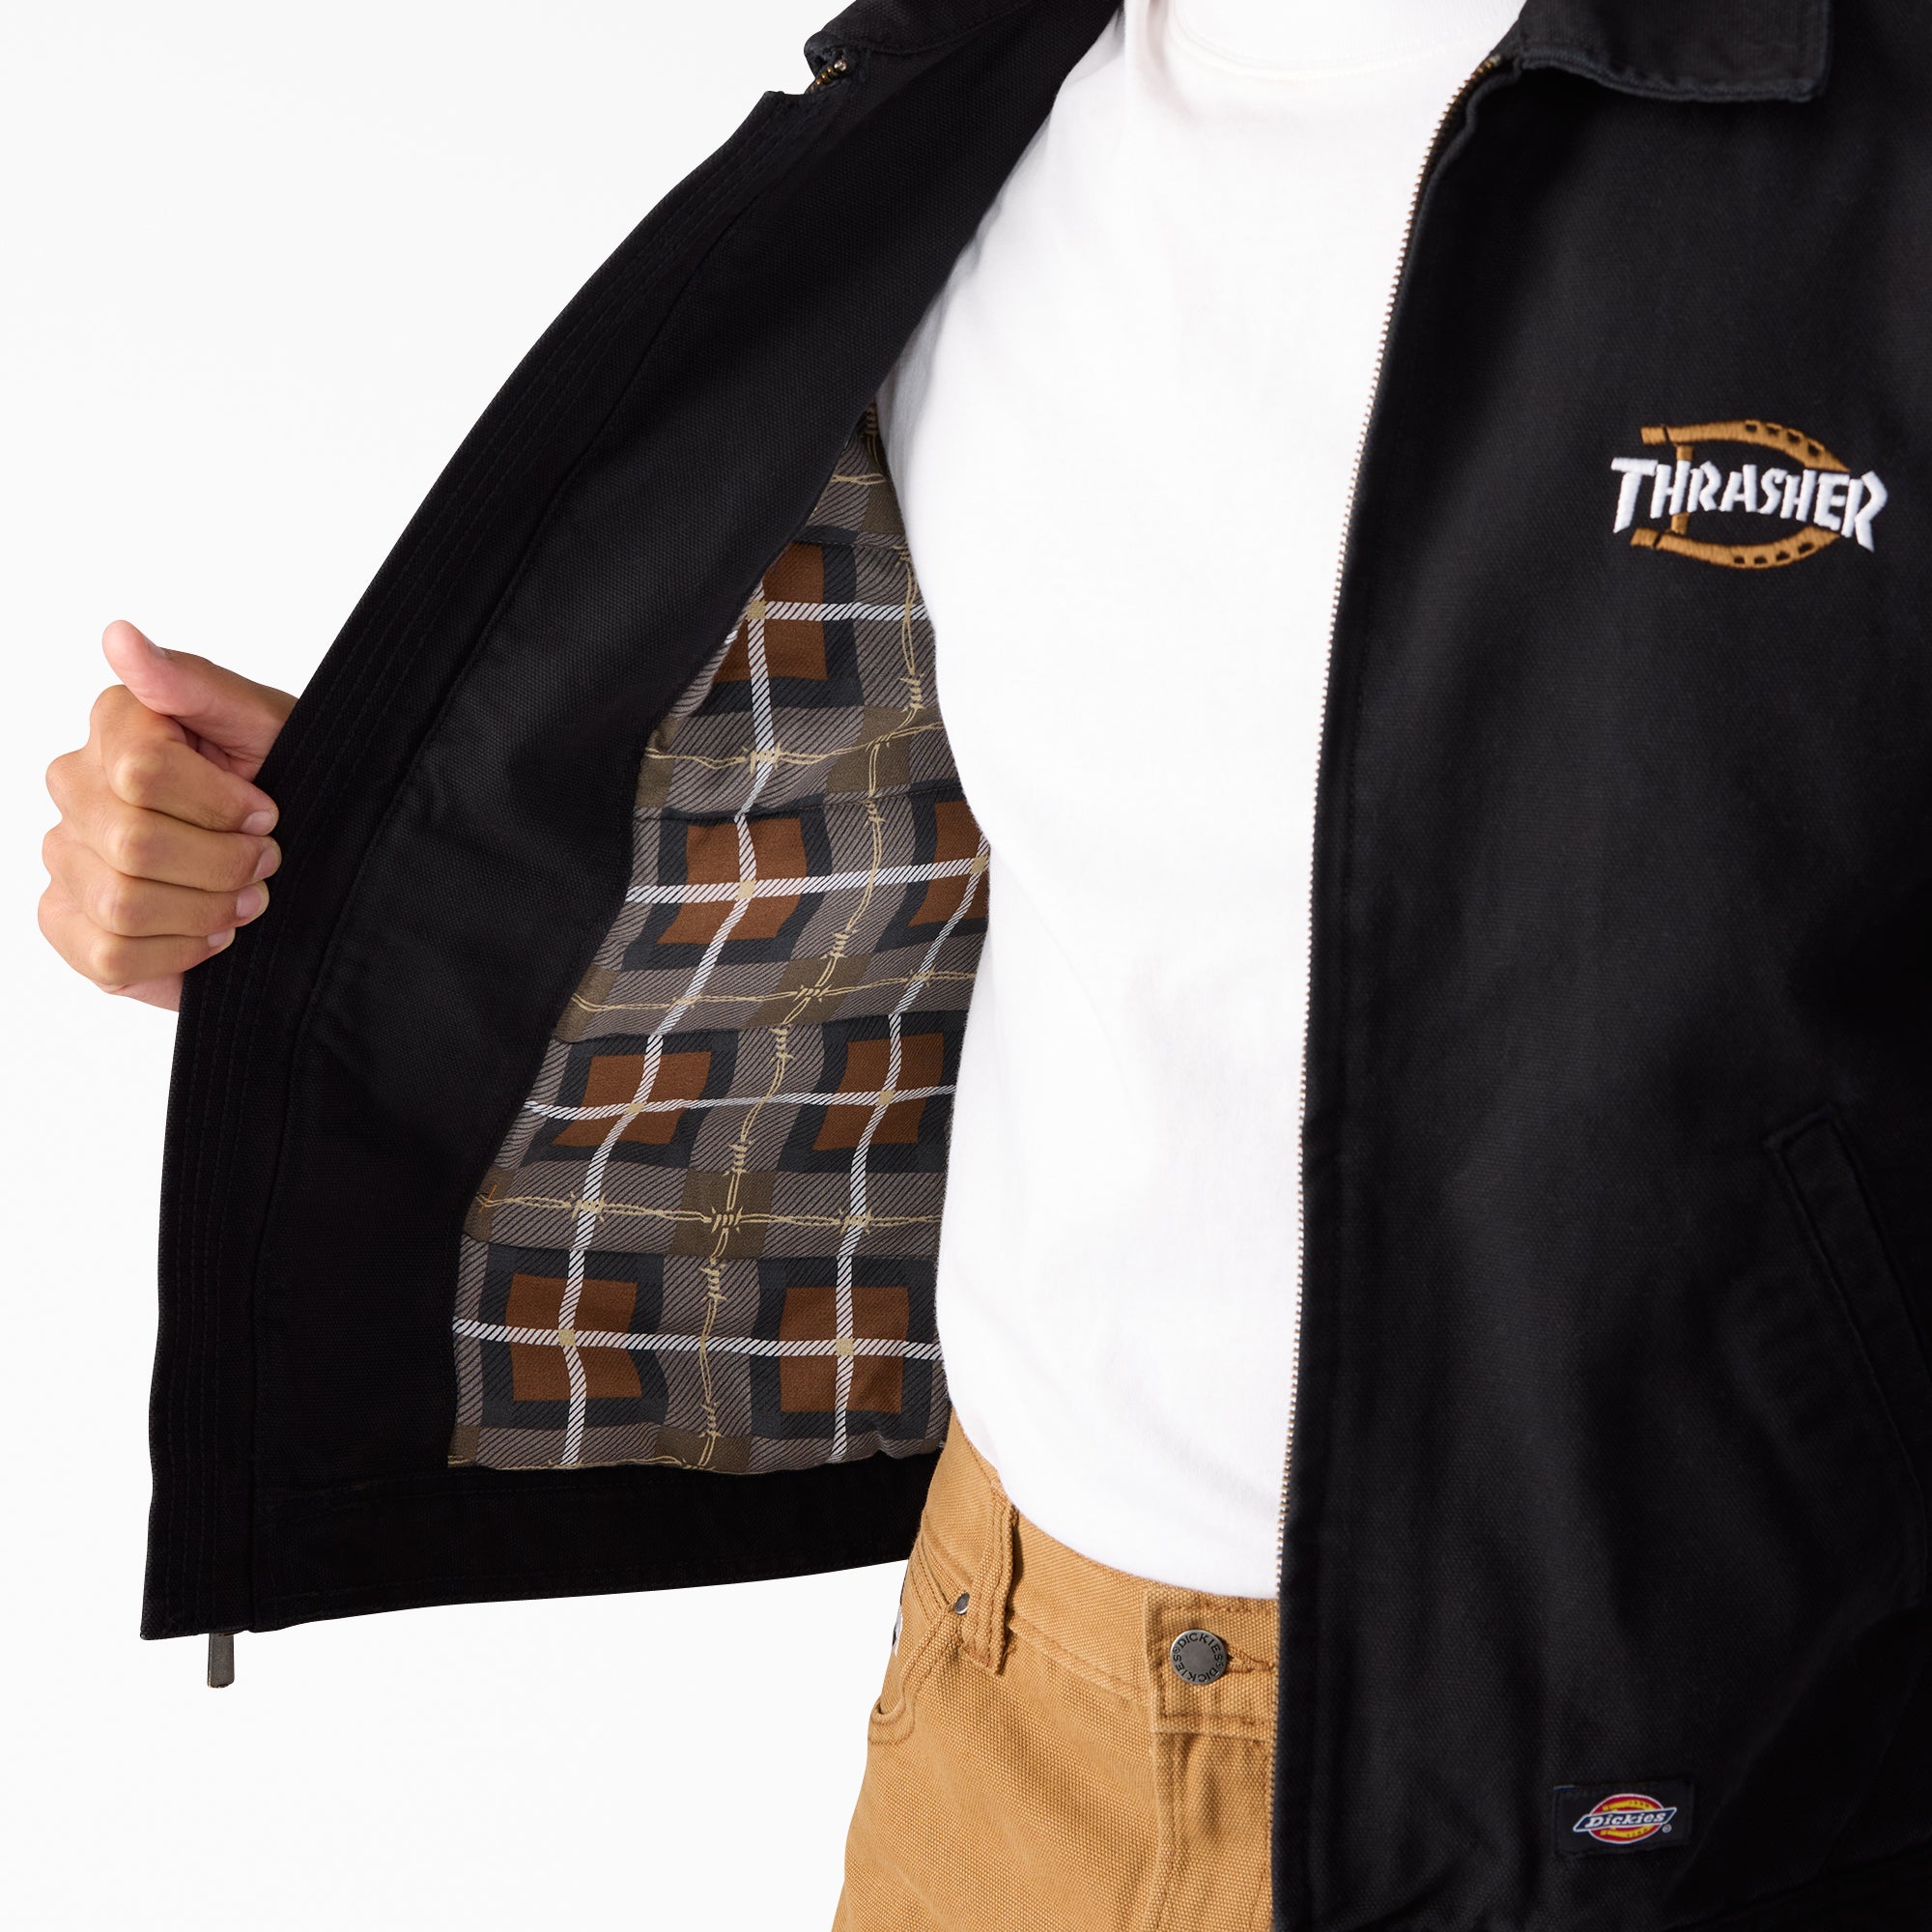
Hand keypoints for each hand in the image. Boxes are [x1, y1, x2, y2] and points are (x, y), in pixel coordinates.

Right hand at [41, 621, 297, 1009]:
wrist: (310, 851)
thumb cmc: (289, 778)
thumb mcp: (264, 725)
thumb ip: (191, 684)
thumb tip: (119, 635)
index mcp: (116, 726)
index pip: (142, 772)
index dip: (222, 804)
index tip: (265, 809)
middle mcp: (74, 787)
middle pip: (134, 843)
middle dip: (224, 863)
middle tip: (264, 861)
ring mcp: (65, 855)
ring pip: (121, 905)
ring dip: (206, 910)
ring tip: (243, 900)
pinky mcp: (70, 921)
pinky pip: (106, 955)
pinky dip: (177, 955)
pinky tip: (208, 933)